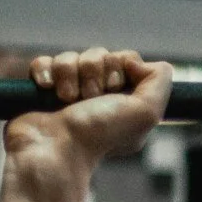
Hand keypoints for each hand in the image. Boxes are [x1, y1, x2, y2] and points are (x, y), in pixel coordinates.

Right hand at [6, 47, 172, 169]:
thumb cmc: (98, 134)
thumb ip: (160, 81)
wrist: (54, 147)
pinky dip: (46, 72)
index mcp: (123, 101)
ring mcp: (67, 92)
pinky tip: (47, 90)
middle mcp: (96, 96)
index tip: (114, 89)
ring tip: (67, 100)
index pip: (126, 59)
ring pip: (70, 56)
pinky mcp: (41, 90)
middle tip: (88, 99)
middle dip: (93, 73)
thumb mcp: (146, 112)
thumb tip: (135, 61)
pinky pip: (44, 62)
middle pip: (98, 54)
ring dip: (69, 75)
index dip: (120, 67)